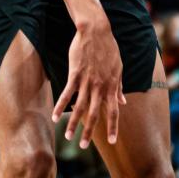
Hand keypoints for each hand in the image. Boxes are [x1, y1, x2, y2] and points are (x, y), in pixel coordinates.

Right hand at [52, 18, 125, 148]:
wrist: (96, 31)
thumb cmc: (108, 49)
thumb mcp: (119, 68)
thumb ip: (119, 87)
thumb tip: (124, 102)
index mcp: (112, 86)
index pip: (114, 111)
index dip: (113, 127)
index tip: (113, 141)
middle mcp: (100, 87)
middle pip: (95, 114)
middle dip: (89, 132)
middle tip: (83, 146)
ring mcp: (87, 81)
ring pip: (80, 107)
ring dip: (73, 124)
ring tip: (68, 137)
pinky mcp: (75, 74)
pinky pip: (67, 93)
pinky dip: (61, 106)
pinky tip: (55, 116)